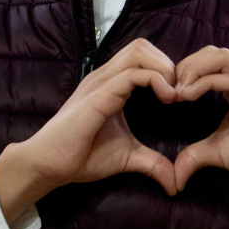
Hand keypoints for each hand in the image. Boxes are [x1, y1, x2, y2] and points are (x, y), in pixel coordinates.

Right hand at [0, 38, 181, 222]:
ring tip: (173, 95)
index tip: (179, 95)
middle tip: (179, 92)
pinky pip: (132, 74)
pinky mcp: (98, 96)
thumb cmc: (82, 157)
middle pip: (142, 45)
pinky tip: (166, 99)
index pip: (142, 55)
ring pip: (139, 52)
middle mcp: (105, 76)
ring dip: (164, 68)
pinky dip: (157, 80)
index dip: (166, 69)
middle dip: (168, 63)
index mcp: (111, 84)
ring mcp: (100, 83)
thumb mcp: (128, 157)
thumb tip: (176, 183)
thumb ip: (153, 163)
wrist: (49, 167)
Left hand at [172, 47, 228, 214]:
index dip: (186, 70)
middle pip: (214, 52)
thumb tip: (173, 177)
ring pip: (221, 57)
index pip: (211, 60)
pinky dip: (204, 83)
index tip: (169, 93)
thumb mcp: (217, 152)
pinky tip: (187, 96)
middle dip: (187, 65)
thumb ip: (194, 155)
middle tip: (170, 88)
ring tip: (178, 91)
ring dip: (193, 70)